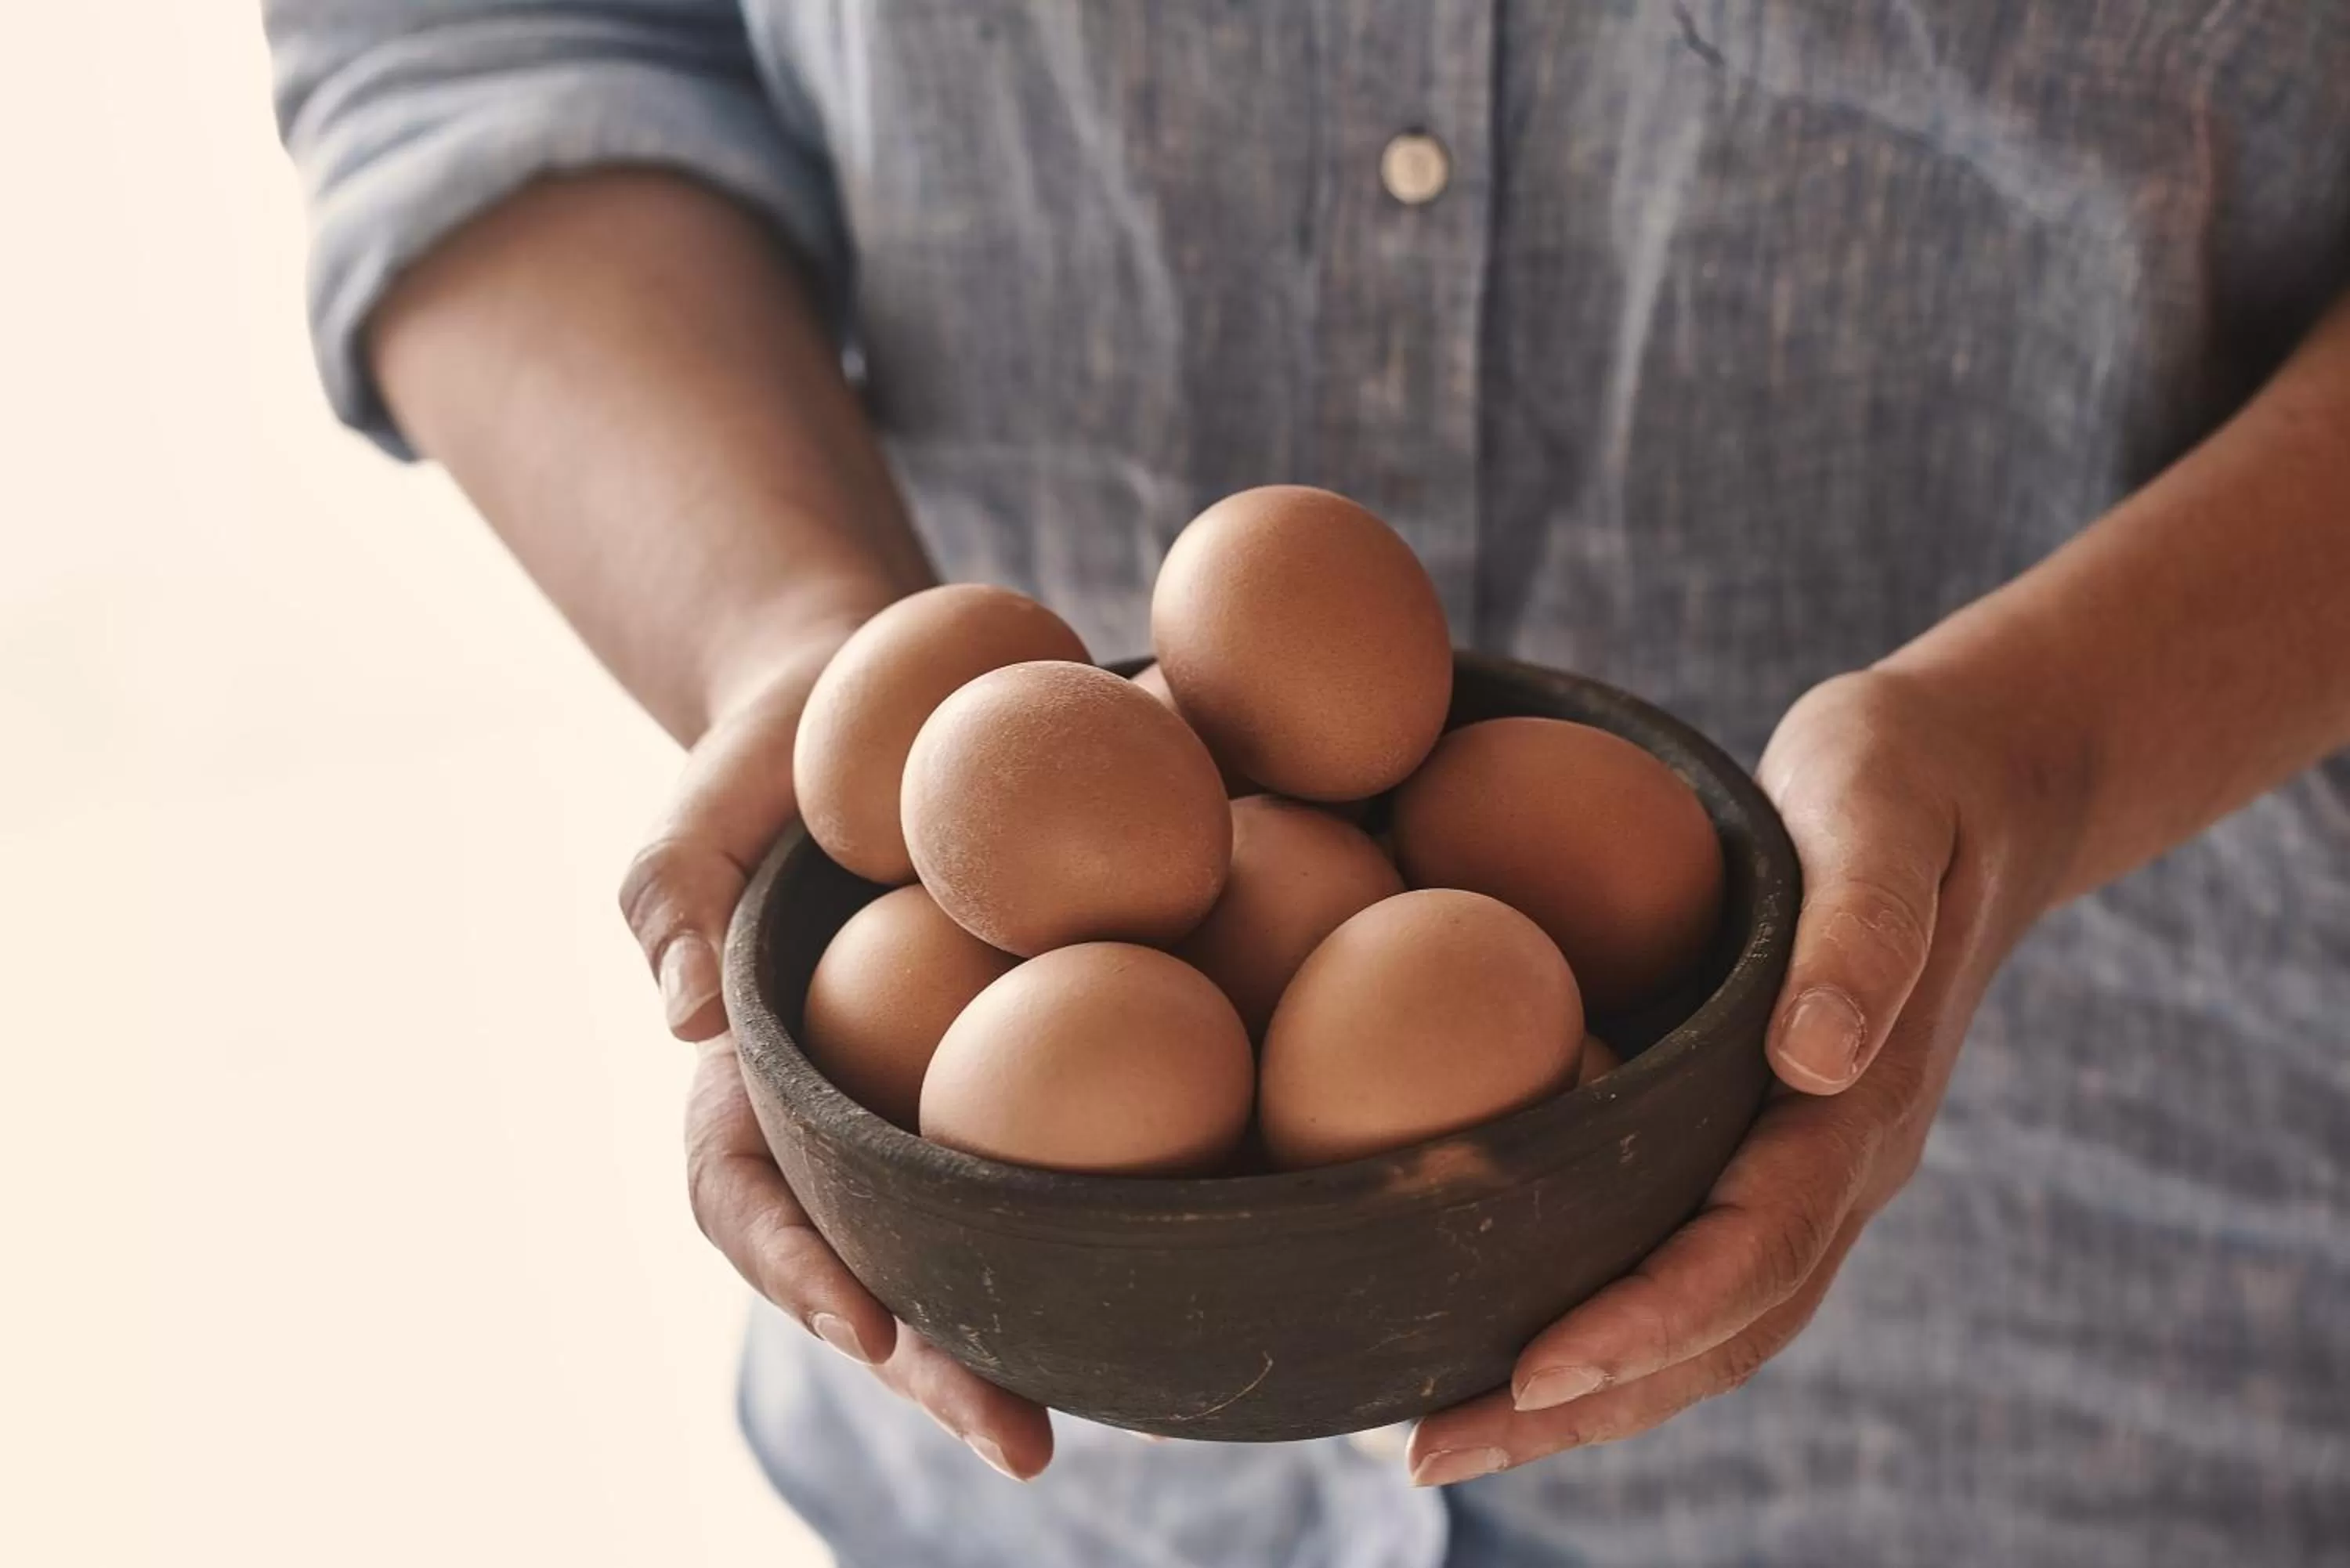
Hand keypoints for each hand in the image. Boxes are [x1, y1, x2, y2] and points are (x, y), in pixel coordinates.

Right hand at [619, 635, 1054, 1480]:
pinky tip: (1194, 1262)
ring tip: (1117, 1414)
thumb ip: (671, 896)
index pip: (750, 1200)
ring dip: (1029, 1337)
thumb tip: (681, 1020)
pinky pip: (1063, 1153)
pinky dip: (1108, 1218)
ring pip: (971, 1247)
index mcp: (749, 1082)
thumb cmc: (769, 759)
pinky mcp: (1031, 1067)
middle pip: (872, 1270)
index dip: (800, 1272)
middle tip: (1021, 1441)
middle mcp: (842, 1122)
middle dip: (937, 1368)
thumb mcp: (702, 807)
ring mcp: (932, 1106)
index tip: (868, 1326)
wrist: (875, 706)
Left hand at [1406, 666, 2086, 1485]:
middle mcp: (1839, 1161)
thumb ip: (1862, 931)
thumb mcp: (1877, 813)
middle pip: (1717, 1328)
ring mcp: (1812, 1166)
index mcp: (1860, 1099)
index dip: (1643, 1322)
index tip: (1530, 1378)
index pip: (1750, 1246)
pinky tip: (1507, 1334)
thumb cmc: (1897, 780)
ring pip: (1706, 1323)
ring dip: (1585, 1397)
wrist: (1965, 782)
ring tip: (1441, 1437)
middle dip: (1581, 1406)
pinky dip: (1609, 1325)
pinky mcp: (1768, 1144)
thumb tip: (1810, 1056)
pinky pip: (1694, 1265)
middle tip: (1427, 1454)